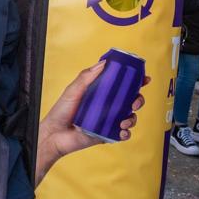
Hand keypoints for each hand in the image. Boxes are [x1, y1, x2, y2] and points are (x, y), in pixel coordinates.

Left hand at [34, 60, 147, 184]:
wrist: (54, 135)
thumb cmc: (60, 112)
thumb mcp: (73, 90)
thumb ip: (86, 77)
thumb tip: (103, 63)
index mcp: (100, 94)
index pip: (121, 85)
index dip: (135, 81)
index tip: (144, 78)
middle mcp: (106, 107)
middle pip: (130, 101)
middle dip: (138, 100)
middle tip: (135, 101)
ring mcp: (108, 121)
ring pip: (130, 117)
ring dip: (132, 118)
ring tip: (123, 121)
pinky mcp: (107, 135)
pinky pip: (122, 134)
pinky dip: (125, 133)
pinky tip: (121, 131)